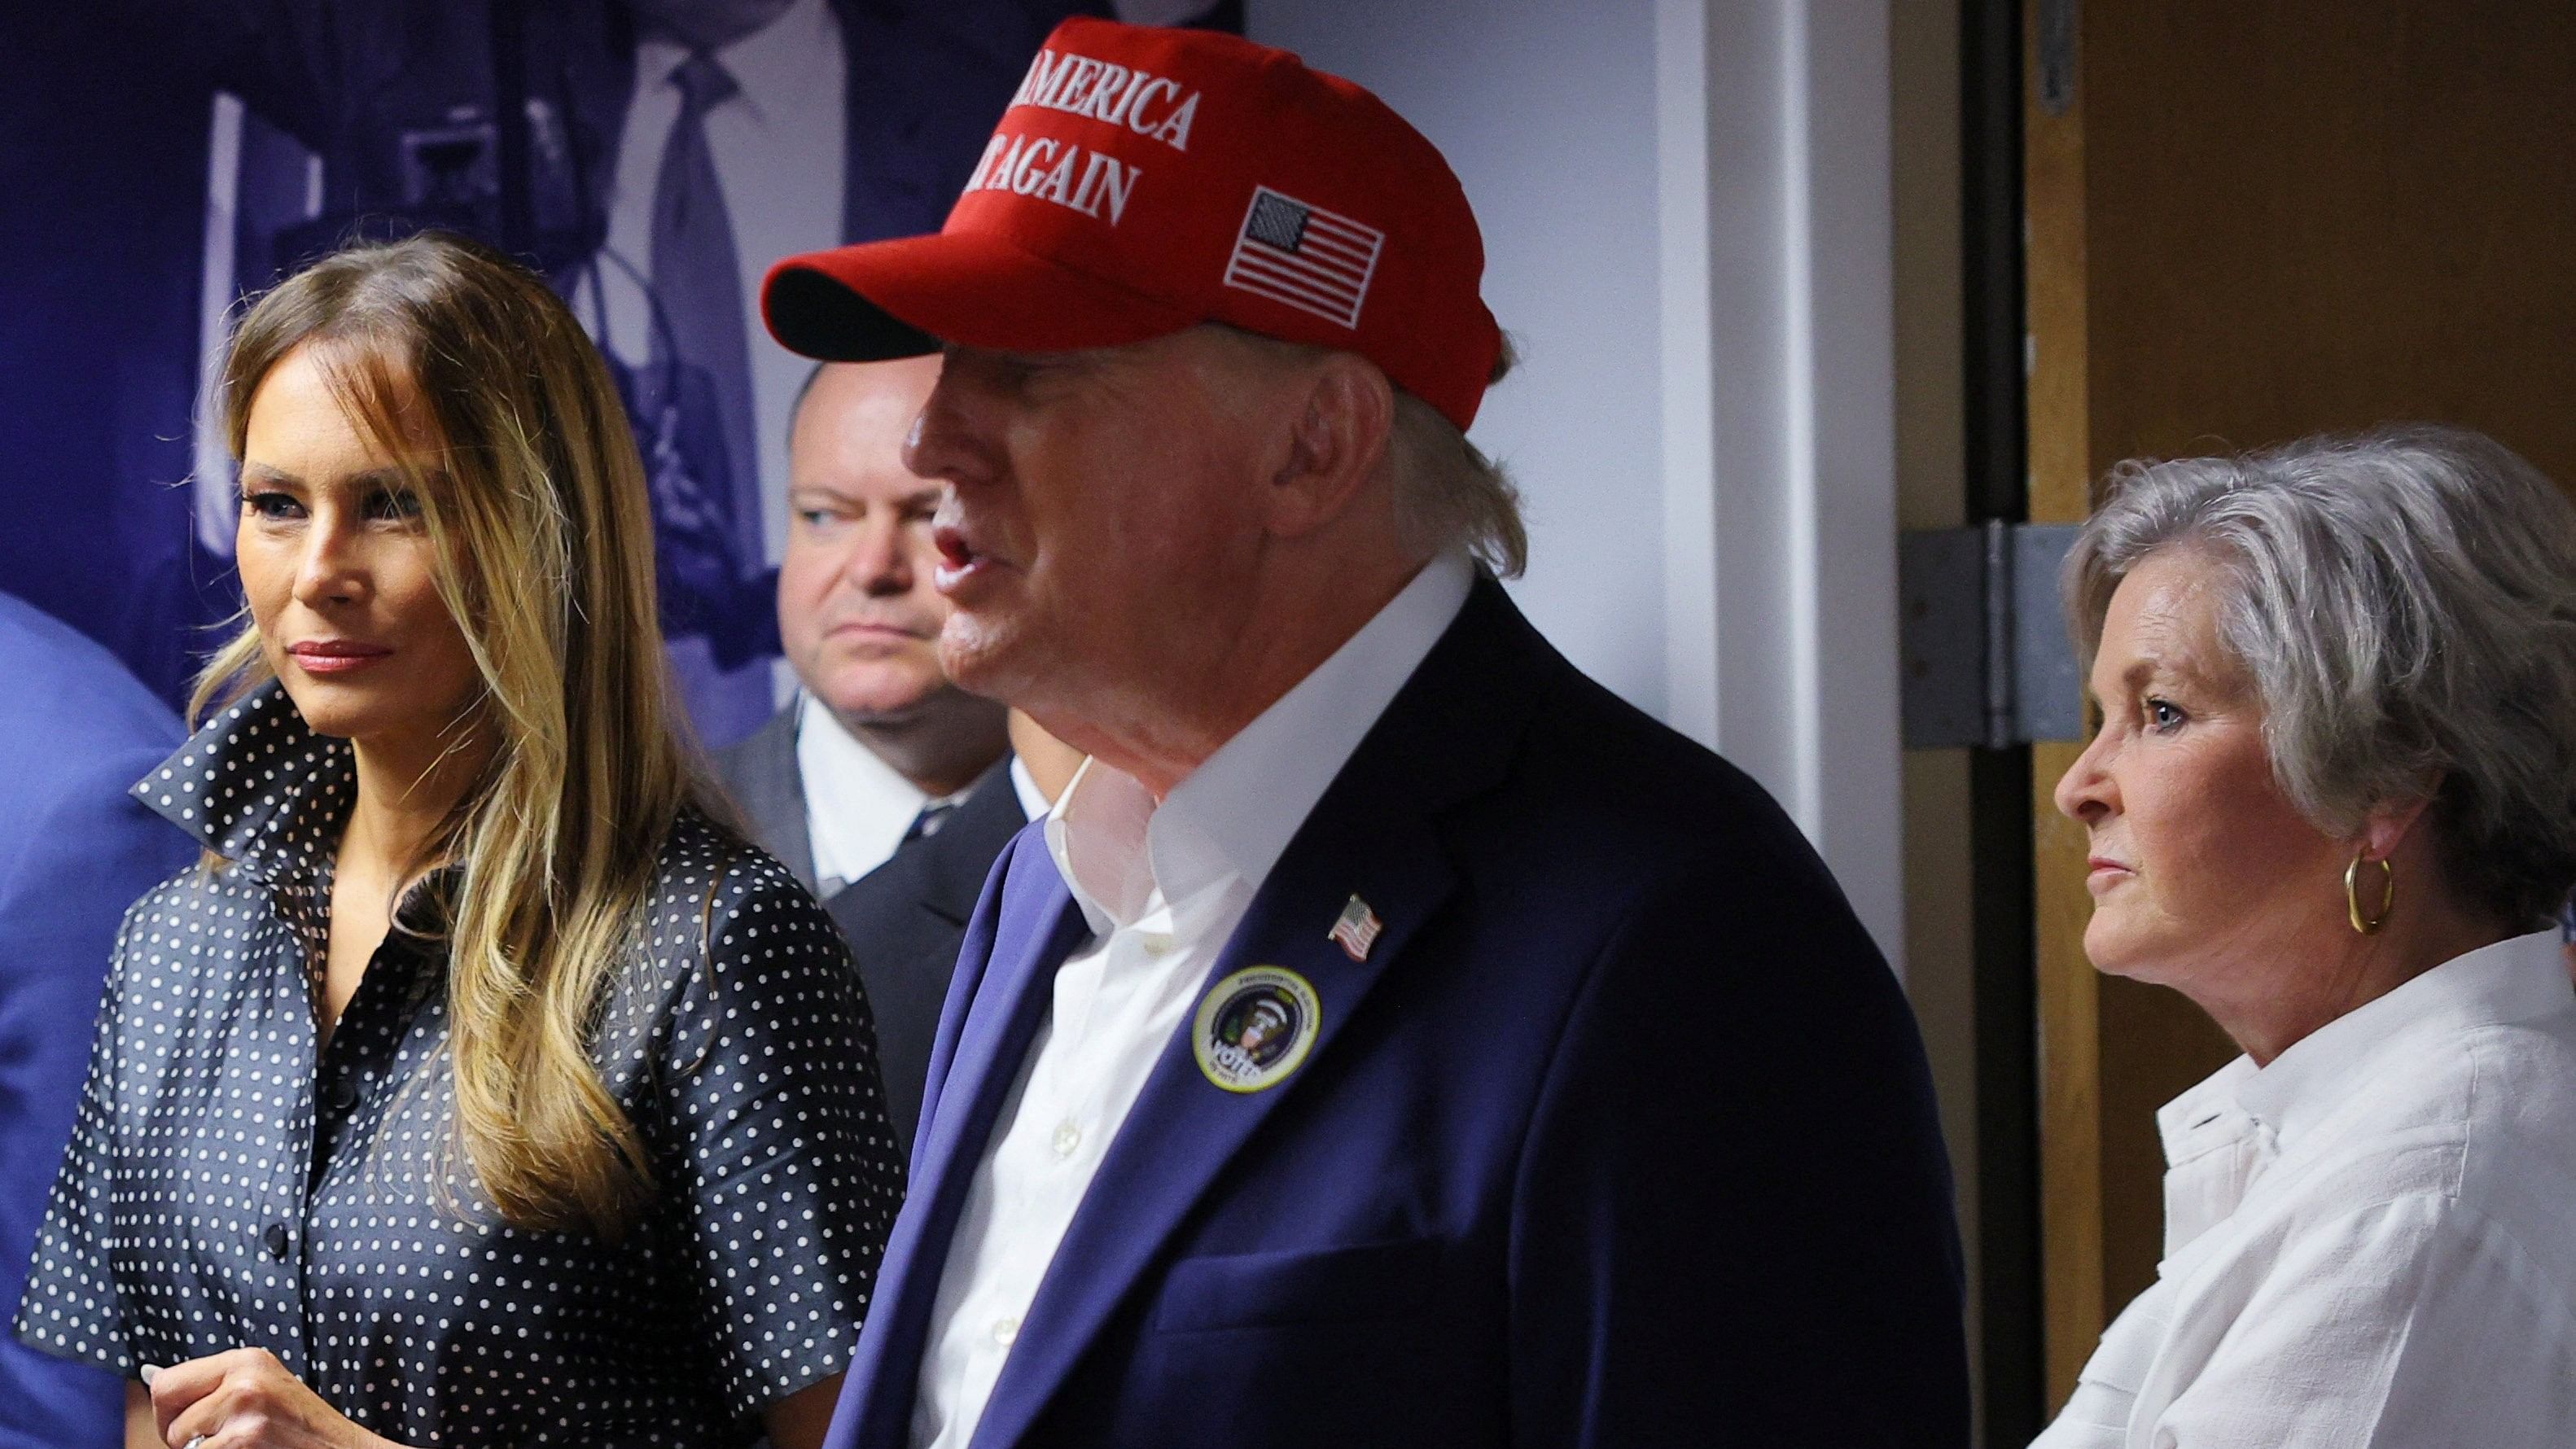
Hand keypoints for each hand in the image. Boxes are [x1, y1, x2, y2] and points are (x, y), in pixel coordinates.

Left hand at [144, 1350, 400, 1448]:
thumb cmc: (301, 1431)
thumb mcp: (263, 1390)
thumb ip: (214, 1384)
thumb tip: (150, 1375)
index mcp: (248, 1359)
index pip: (168, 1382)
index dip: (170, 1412)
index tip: (195, 1425)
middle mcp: (245, 1377)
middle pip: (166, 1408)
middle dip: (177, 1434)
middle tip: (216, 1441)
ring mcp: (244, 1408)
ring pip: (178, 1441)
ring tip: (243, 1448)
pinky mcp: (243, 1439)